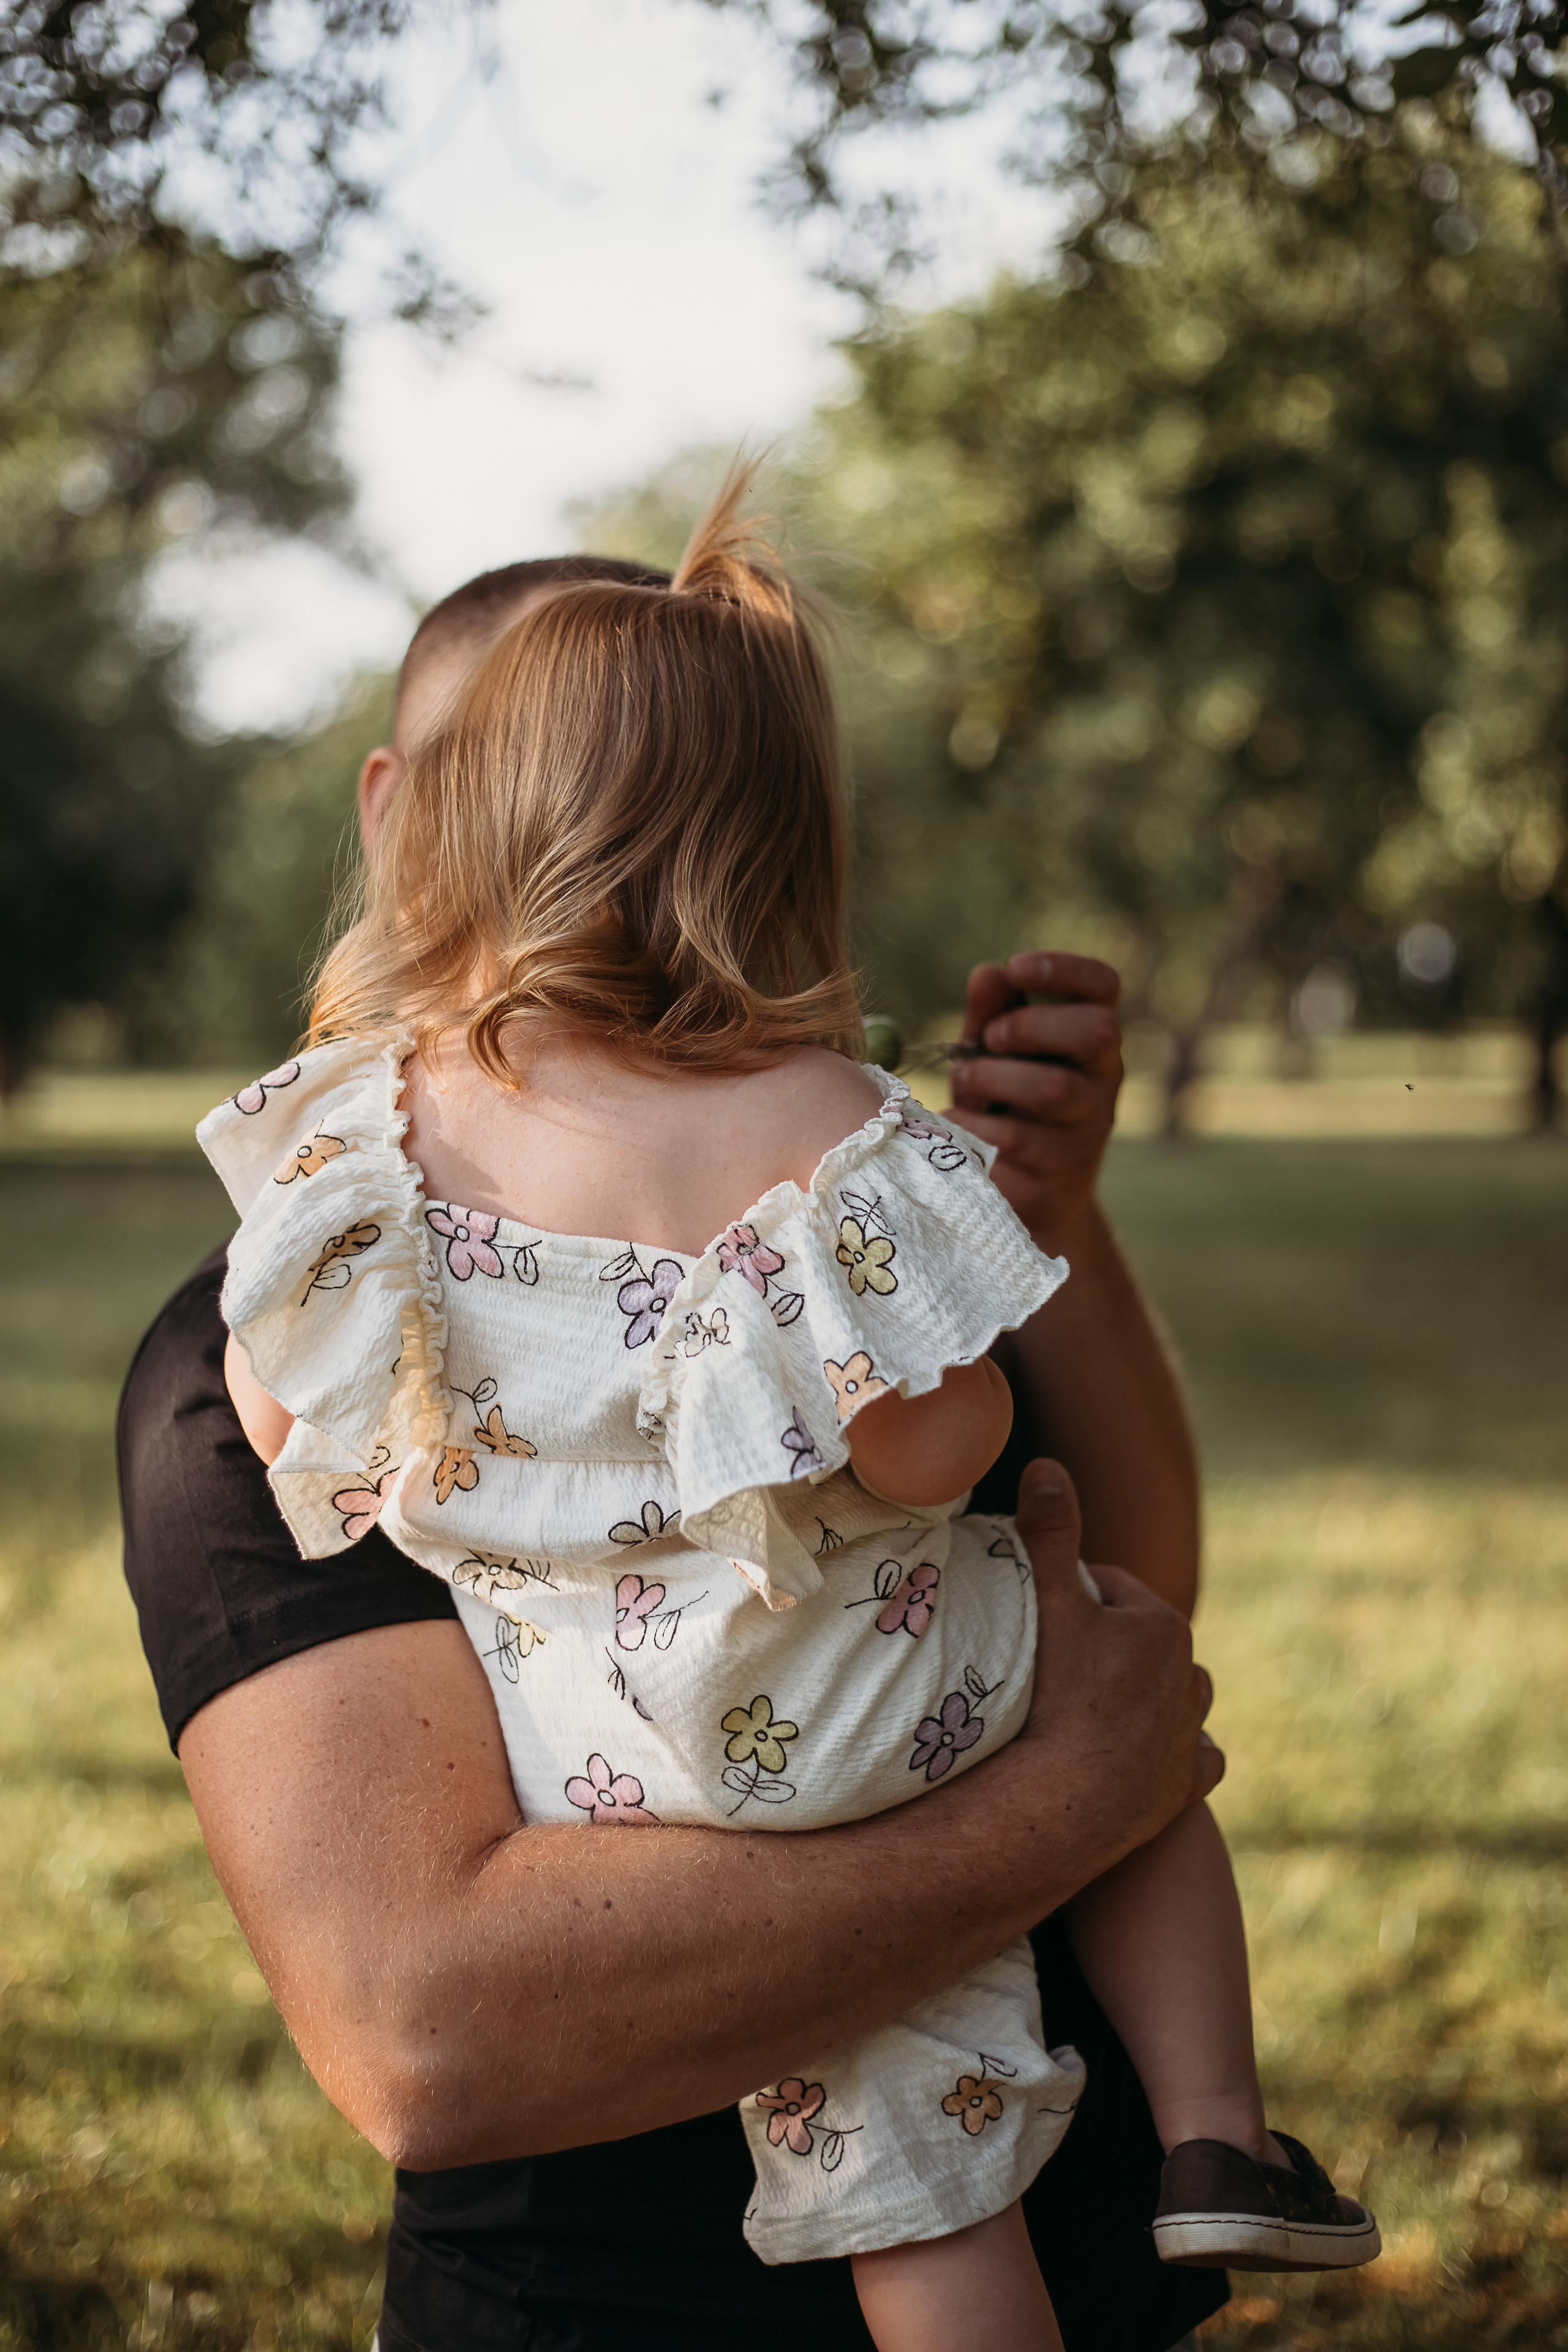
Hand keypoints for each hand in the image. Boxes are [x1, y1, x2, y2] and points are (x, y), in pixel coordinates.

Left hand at [947, 950, 1122, 1246]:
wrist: (1028, 1197)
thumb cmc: (1008, 1107)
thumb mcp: (993, 1056)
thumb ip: (991, 1014)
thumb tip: (988, 973)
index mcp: (1090, 1036)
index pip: (1104, 986)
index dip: (1066, 969)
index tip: (1017, 966)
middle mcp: (1104, 1078)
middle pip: (1095, 1032)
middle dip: (1030, 1026)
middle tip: (989, 1039)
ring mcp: (1092, 1127)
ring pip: (1056, 1089)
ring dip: (995, 1077)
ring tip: (965, 1080)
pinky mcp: (1066, 1171)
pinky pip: (1020, 1140)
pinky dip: (976, 1124)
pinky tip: (955, 1122)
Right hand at [1015, 1457, 1221, 1854]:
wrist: (1061, 1803)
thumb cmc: (1051, 1694)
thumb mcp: (1045, 1601)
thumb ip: (1047, 1530)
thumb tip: (1048, 1466)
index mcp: (1163, 1626)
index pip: (1112, 1589)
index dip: (1072, 1596)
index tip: (1039, 1614)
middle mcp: (1189, 1678)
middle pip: (1143, 1644)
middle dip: (1109, 1646)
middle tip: (1054, 1663)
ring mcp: (1190, 1735)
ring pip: (1175, 1699)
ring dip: (1145, 1697)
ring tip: (1094, 1707)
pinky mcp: (1186, 1786)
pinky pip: (1192, 1757)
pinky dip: (1171, 1752)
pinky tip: (1142, 1756)